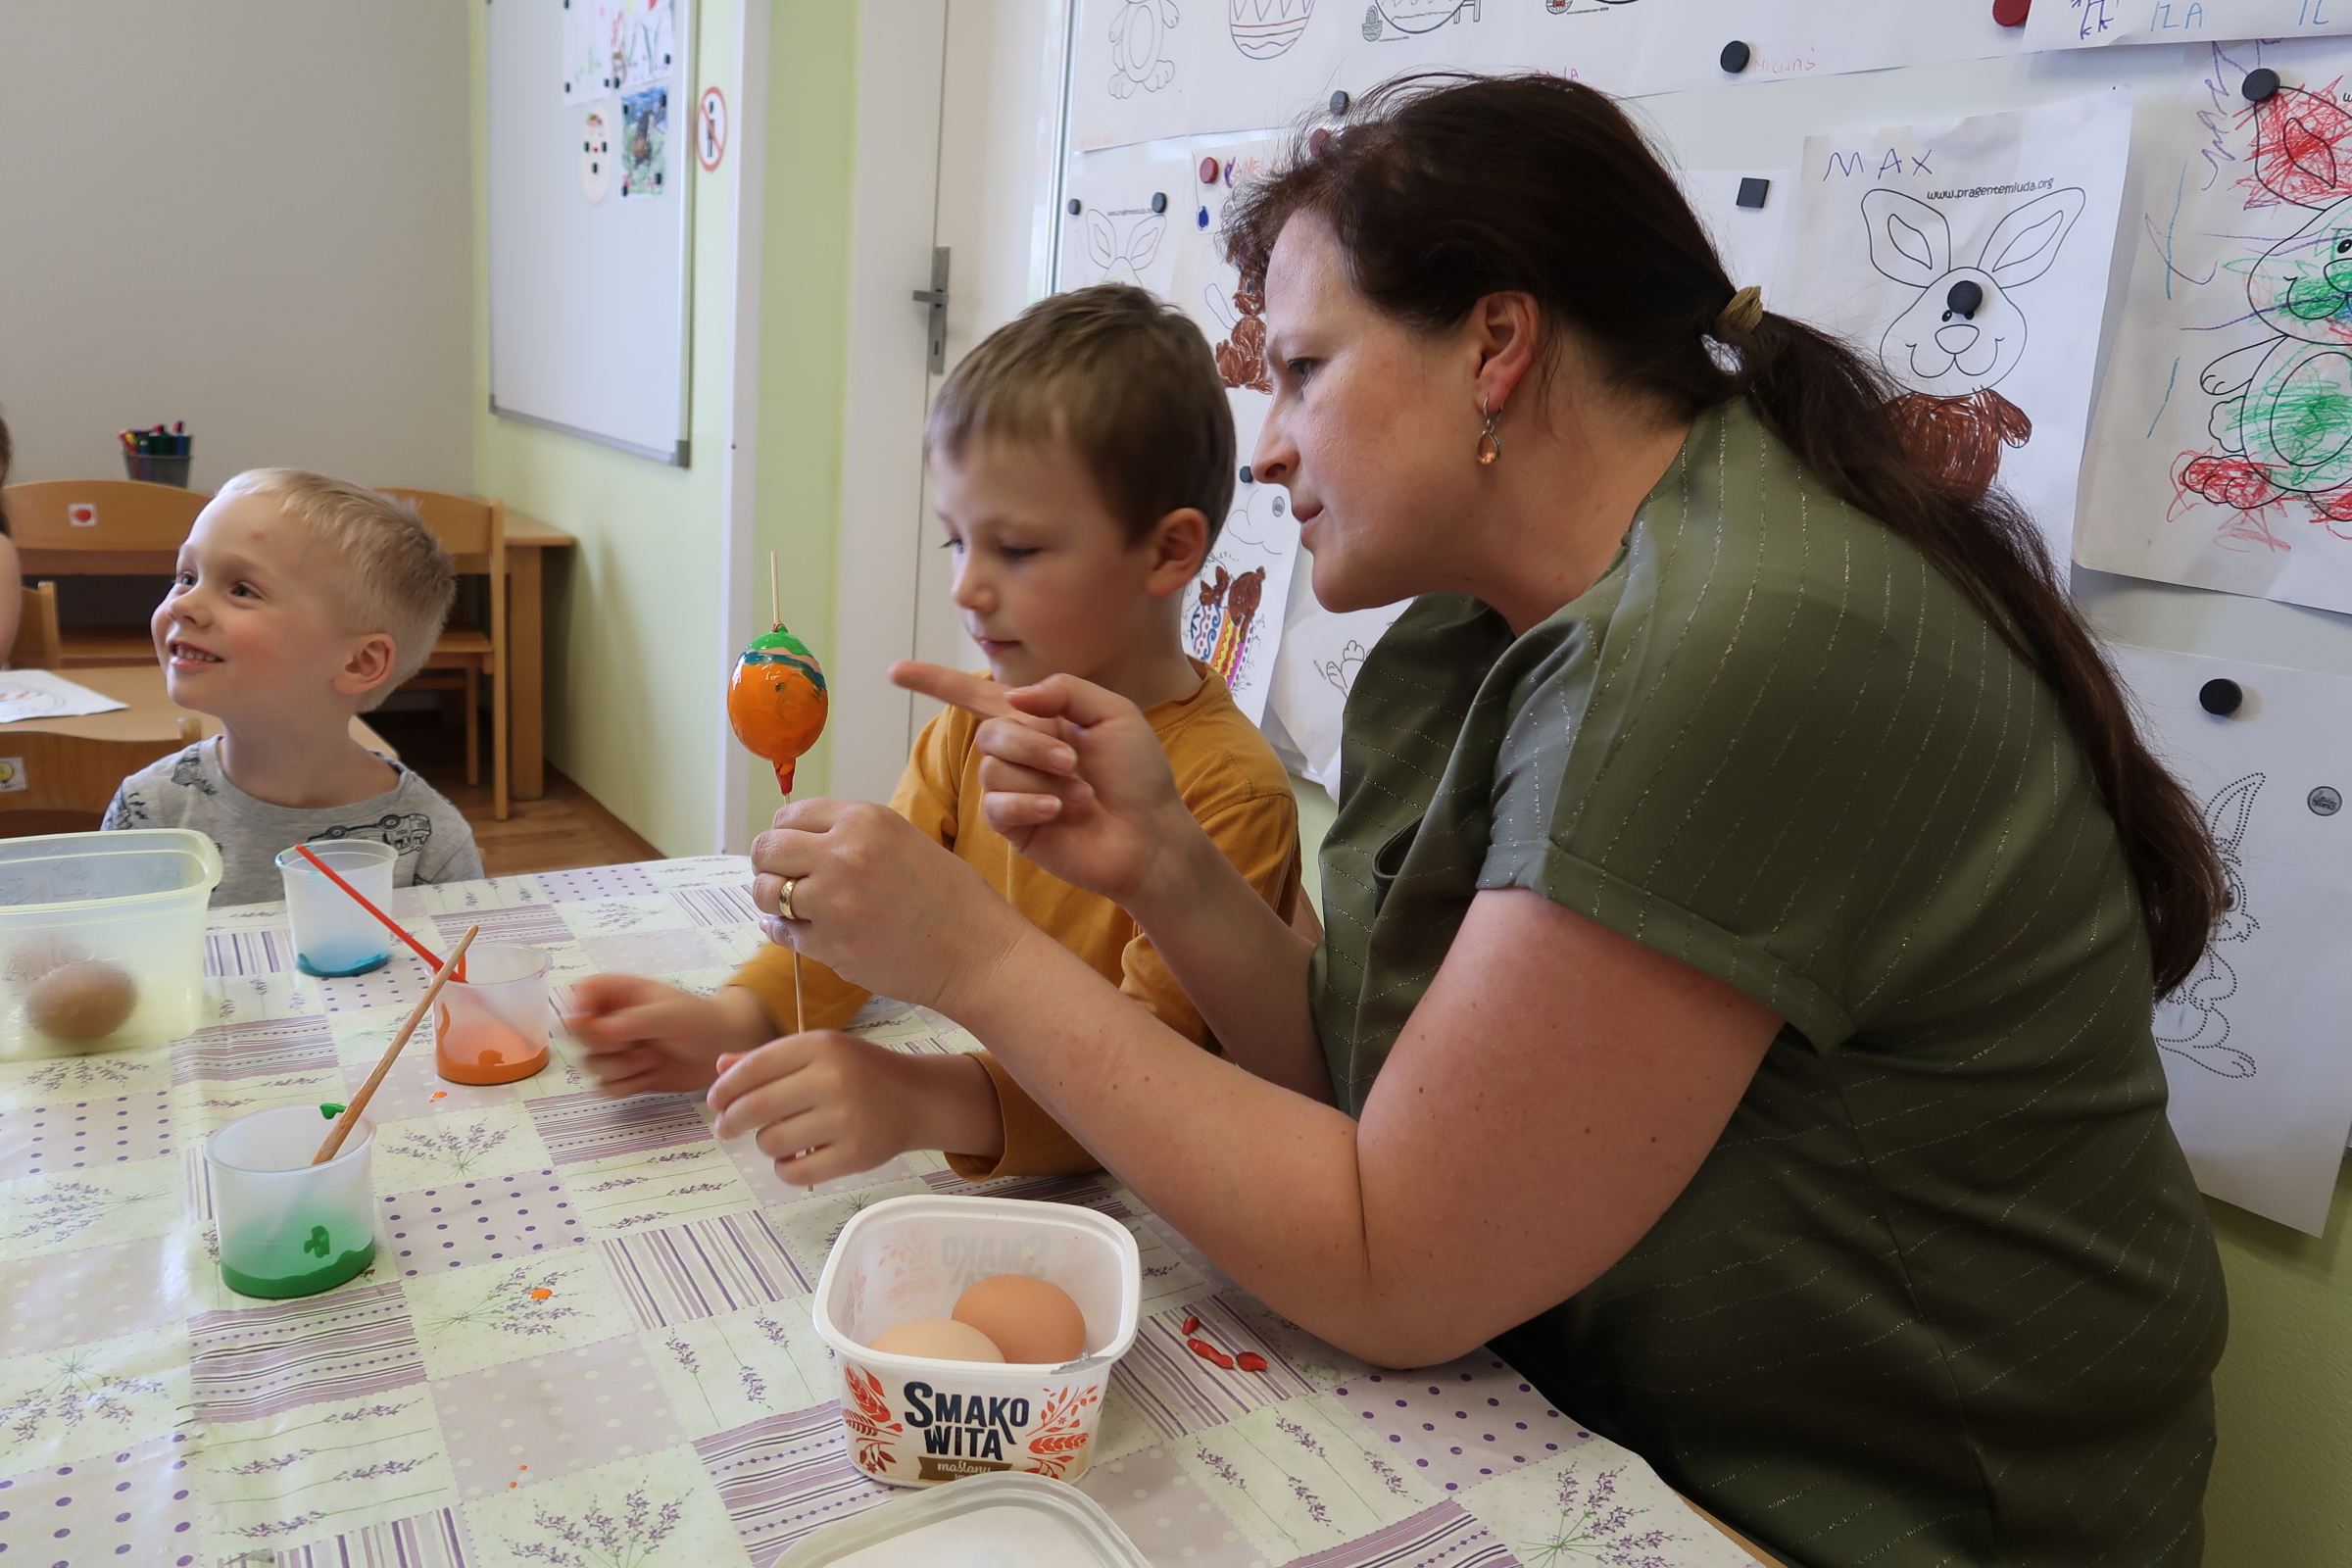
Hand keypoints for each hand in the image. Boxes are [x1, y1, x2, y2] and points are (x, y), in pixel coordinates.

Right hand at [564, 974, 772, 1097]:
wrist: (723, 1049)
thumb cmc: (701, 1021)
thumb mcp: (670, 1015)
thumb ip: (633, 1021)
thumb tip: (595, 1028)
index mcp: (621, 994)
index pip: (581, 994)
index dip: (577, 1010)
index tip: (590, 1023)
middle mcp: (613, 1021)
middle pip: (580, 1036)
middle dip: (605, 1045)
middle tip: (633, 1043)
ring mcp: (618, 1049)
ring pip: (590, 1064)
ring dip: (620, 1068)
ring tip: (651, 1059)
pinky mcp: (625, 1075)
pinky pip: (604, 1087)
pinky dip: (625, 1086)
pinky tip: (649, 1077)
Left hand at [707, 1032, 1002, 1185]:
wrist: (917, 1098)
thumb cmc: (861, 1072)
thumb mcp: (821, 1052)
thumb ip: (771, 1059)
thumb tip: (720, 1068)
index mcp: (821, 1046)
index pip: (755, 1067)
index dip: (726, 1088)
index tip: (715, 1102)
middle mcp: (832, 1079)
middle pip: (756, 1107)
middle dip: (730, 1121)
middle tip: (725, 1129)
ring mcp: (845, 1119)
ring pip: (772, 1142)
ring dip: (764, 1144)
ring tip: (777, 1139)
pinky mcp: (855, 1154)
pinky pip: (795, 1172)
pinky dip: (784, 1169)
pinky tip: (792, 1159)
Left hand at [749, 797, 1031, 1014]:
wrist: (979, 953)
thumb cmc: (953, 899)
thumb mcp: (905, 841)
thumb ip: (853, 836)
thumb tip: (802, 842)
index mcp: (865, 820)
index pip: (789, 814)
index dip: (784, 834)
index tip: (791, 850)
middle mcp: (843, 853)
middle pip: (767, 847)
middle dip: (767, 863)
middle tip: (781, 879)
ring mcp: (833, 901)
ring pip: (765, 891)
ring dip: (772, 900)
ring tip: (792, 907)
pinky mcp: (830, 944)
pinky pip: (782, 932)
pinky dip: (785, 932)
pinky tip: (802, 932)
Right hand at [890, 662, 1198, 906]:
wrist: (1150, 834)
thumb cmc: (1139, 775)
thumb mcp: (1114, 713)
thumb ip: (1065, 690)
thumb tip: (1013, 697)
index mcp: (1039, 719)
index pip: (976, 696)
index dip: (935, 682)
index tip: (894, 671)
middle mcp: (1020, 753)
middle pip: (990, 732)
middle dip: (1031, 742)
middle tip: (1073, 760)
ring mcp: (1014, 790)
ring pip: (992, 767)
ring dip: (1038, 774)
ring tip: (1080, 793)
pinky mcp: (1015, 826)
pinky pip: (996, 804)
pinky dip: (1028, 802)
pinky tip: (1058, 810)